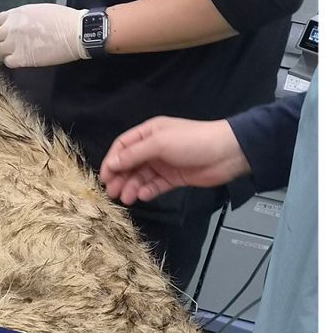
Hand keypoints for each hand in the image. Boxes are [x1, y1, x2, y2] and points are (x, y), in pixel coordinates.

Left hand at [0, 4, 86, 67]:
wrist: (74, 32)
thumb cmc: (62, 18)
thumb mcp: (37, 10)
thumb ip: (22, 17)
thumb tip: (15, 23)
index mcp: (15, 14)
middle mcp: (11, 28)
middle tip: (8, 43)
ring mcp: (14, 44)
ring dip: (6, 51)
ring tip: (17, 51)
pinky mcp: (21, 58)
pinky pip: (8, 62)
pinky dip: (12, 61)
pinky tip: (20, 59)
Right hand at [99, 116, 250, 203]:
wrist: (228, 153)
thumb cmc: (192, 141)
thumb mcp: (159, 143)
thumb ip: (133, 154)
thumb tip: (111, 164)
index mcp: (149, 133)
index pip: (123, 147)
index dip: (111, 161)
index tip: (104, 176)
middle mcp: (154, 148)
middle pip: (130, 164)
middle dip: (119, 177)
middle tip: (111, 192)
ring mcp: (164, 163)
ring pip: (141, 177)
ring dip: (131, 187)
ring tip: (125, 198)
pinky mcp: (174, 178)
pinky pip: (155, 185)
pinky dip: (147, 191)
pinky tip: (142, 196)